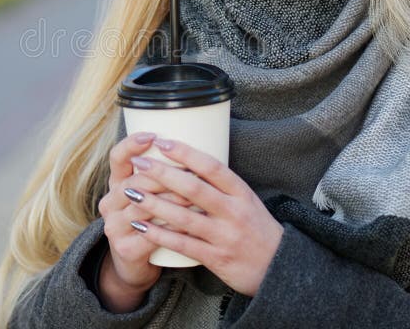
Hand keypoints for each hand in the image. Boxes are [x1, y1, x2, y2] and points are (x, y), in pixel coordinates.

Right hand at [97, 132, 189, 311]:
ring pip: (143, 207)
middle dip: (164, 176)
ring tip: (195, 197)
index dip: (132, 145)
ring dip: (171, 201)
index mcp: (116, 184)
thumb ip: (163, 174)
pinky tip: (189, 225)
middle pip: (135, 181)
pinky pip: (150, 235)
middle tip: (192, 173)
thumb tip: (193, 149)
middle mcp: (110, 203)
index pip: (117, 158)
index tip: (153, 136)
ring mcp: (115, 226)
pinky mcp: (125, 248)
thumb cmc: (149, 222)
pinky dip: (171, 229)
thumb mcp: (149, 195)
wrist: (133, 264)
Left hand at [124, 139, 282, 296]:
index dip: (186, 153)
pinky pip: (182, 245)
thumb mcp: (247, 200)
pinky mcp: (217, 259)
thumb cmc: (256, 229)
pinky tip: (141, 226)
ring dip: (154, 203)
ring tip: (131, 191)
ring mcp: (225, 236)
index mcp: (241, 192)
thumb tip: (188, 161)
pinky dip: (159, 234)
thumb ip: (221, 185)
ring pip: (183, 217)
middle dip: (162, 174)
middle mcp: (234, 211)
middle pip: (193, 188)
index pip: (211, 167)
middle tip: (139, 162)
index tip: (162, 142)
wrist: (279, 268)